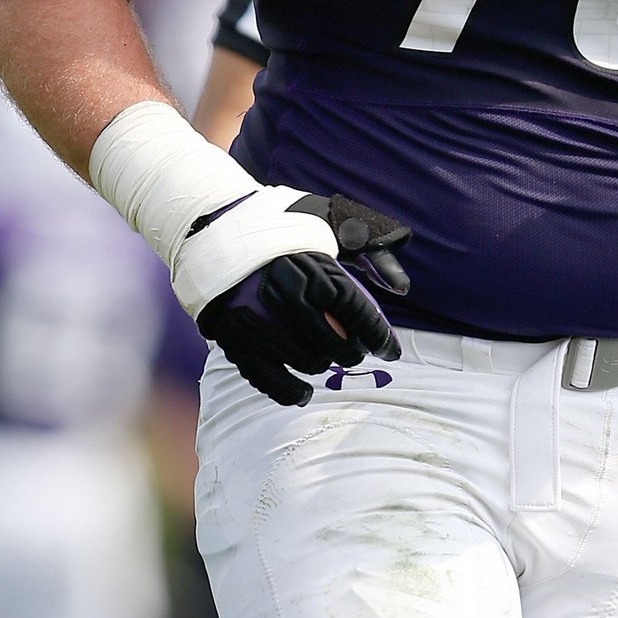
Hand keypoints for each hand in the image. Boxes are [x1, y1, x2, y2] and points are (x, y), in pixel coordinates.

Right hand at [197, 190, 408, 408]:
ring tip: (326, 358)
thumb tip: (401, 287)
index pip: (359, 314)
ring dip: (323, 365)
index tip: (391, 351)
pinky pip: (269, 379)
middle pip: (336, 344)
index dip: (380, 337)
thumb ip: (370, 253)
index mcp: (315, 270)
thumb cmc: (283, 231)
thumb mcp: (331, 225)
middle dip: (353, 354)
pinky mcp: (236, 339)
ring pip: (307, 362)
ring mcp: (261, 321)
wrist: (216, 229)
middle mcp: (289, 298)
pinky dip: (290, 391)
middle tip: (354, 352)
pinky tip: (304, 392)